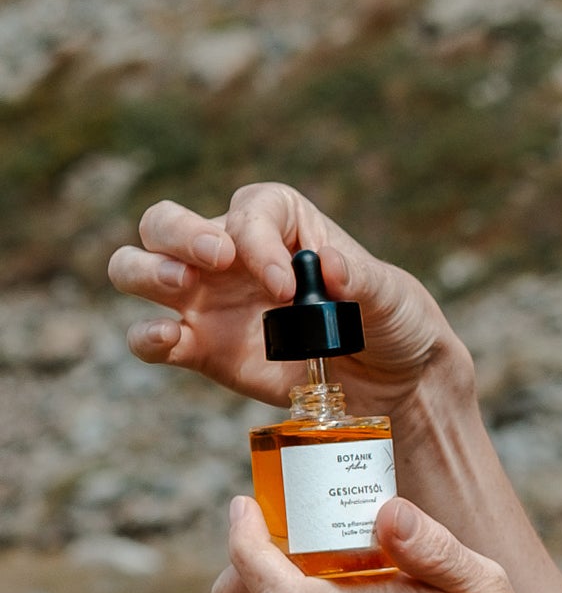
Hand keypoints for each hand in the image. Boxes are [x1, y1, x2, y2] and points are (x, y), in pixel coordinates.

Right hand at [107, 183, 465, 412]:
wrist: (392, 382)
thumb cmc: (392, 320)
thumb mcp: (391, 296)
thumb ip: (362, 279)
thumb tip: (327, 262)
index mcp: (281, 223)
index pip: (249, 210)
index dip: (257, 237)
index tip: (287, 284)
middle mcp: (231, 254)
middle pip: (166, 222)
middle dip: (178, 233)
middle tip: (217, 260)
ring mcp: (207, 301)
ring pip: (139, 268)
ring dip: (146, 271)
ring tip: (180, 285)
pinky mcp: (199, 349)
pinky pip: (152, 338)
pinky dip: (147, 336)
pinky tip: (168, 338)